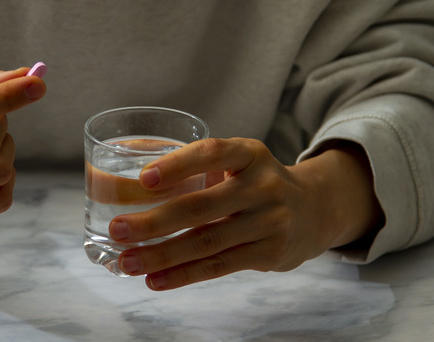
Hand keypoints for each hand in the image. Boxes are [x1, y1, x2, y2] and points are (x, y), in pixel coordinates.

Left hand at [108, 138, 382, 289]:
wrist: (315, 210)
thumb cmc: (256, 183)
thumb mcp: (240, 162)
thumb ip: (200, 170)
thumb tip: (131, 186)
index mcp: (250, 154)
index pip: (212, 153)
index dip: (178, 165)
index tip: (143, 179)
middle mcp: (262, 186)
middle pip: (200, 207)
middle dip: (153, 222)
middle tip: (118, 229)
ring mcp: (269, 222)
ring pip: (205, 243)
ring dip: (160, 255)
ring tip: (126, 261)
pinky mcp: (268, 254)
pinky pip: (217, 267)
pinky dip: (182, 275)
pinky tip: (154, 279)